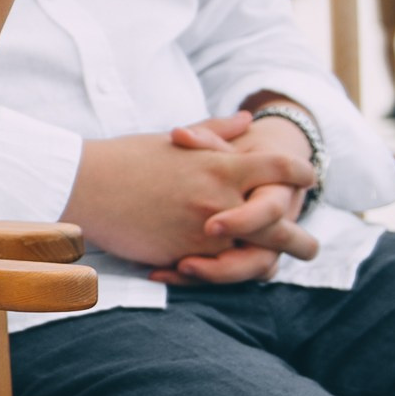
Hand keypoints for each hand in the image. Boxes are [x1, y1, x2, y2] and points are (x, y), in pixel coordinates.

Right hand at [67, 113, 317, 271]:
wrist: (86, 186)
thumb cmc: (126, 158)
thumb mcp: (176, 140)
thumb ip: (217, 131)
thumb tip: (247, 120)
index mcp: (221, 166)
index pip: (281, 170)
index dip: (302, 175)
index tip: (308, 180)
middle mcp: (220, 200)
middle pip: (281, 225)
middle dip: (300, 240)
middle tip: (307, 246)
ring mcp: (203, 232)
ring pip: (254, 257)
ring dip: (268, 264)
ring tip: (275, 269)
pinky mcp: (182, 256)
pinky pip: (217, 272)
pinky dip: (225, 274)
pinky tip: (230, 273)